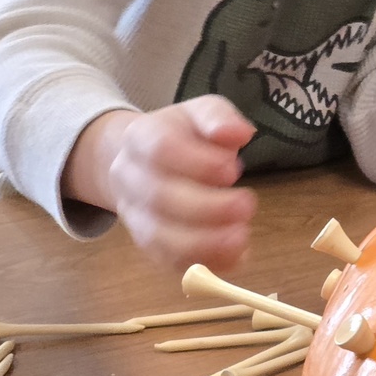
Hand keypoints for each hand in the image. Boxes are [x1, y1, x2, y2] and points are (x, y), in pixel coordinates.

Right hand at [65, 95, 256, 271]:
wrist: (143, 160)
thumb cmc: (182, 134)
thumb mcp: (201, 112)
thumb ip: (218, 118)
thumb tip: (240, 133)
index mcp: (140, 137)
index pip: (161, 149)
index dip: (197, 163)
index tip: (233, 169)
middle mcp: (129, 177)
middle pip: (159, 198)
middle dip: (207, 207)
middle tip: (247, 205)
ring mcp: (133, 215)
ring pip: (158, 237)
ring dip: (203, 243)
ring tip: (242, 238)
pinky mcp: (146, 244)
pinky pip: (168, 261)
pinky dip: (203, 262)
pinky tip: (236, 257)